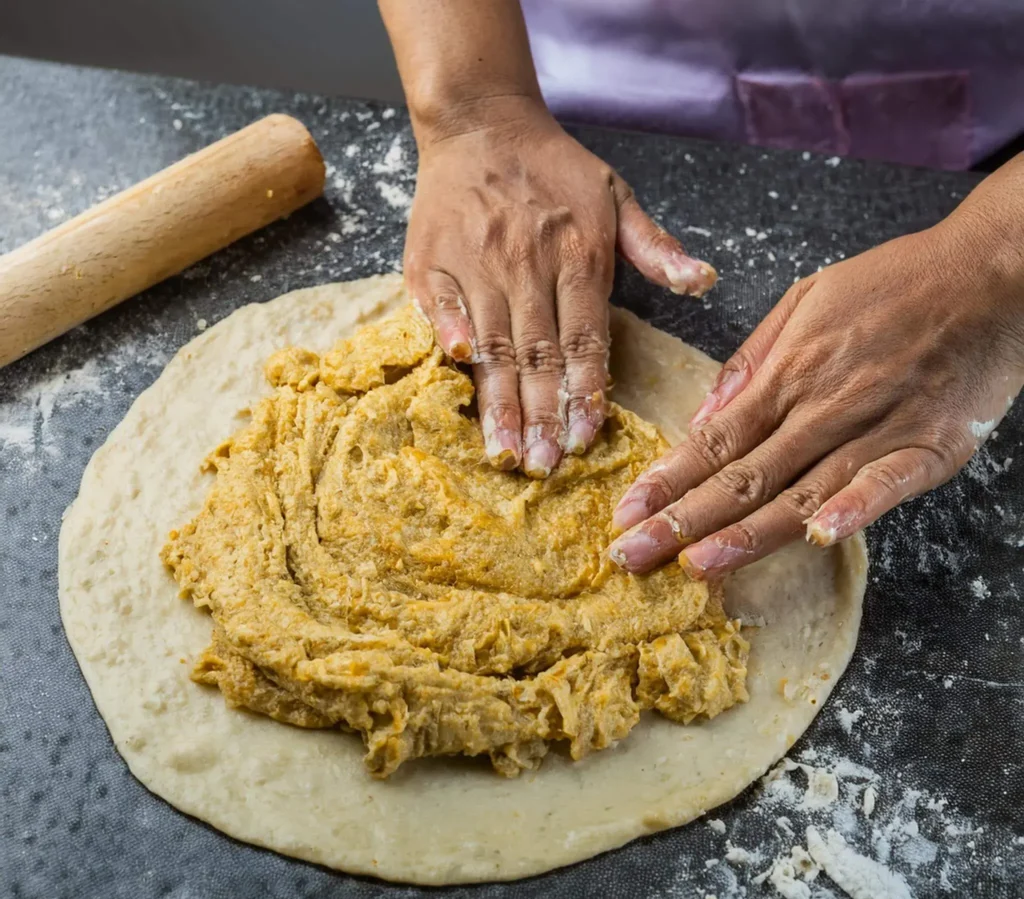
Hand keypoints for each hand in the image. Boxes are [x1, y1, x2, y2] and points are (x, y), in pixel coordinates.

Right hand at [404, 97, 715, 476]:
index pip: (583, 340)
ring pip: (492, 344)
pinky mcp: (432, 260)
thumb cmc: (553, 169)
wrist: (481, 122)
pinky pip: (442, 306)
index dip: (583, 392)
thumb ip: (656, 246)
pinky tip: (458, 370)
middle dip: (541, 414)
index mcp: (578, 255)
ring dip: (499, 400)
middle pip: (537, 353)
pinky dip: (451, 335)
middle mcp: (527, 263)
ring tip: (505, 450)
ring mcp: (477, 261)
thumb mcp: (616, 196)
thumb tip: (703, 281)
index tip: (584, 438)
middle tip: (543, 465)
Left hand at [609, 207, 1023, 576]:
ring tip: (695, 566)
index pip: (713, 441)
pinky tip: (818, 537)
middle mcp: (824, 407)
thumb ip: (751, 361)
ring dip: (745, 535)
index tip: (627, 513)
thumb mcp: (806, 298)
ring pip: (800, 493)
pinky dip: (855, 509)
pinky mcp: (931, 446)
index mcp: (790, 374)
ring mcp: (878, 428)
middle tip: (633, 555)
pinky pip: (888, 483)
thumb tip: (701, 417)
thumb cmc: (894, 284)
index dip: (667, 480)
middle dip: (682, 520)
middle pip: (743, 476)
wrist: (991, 270)